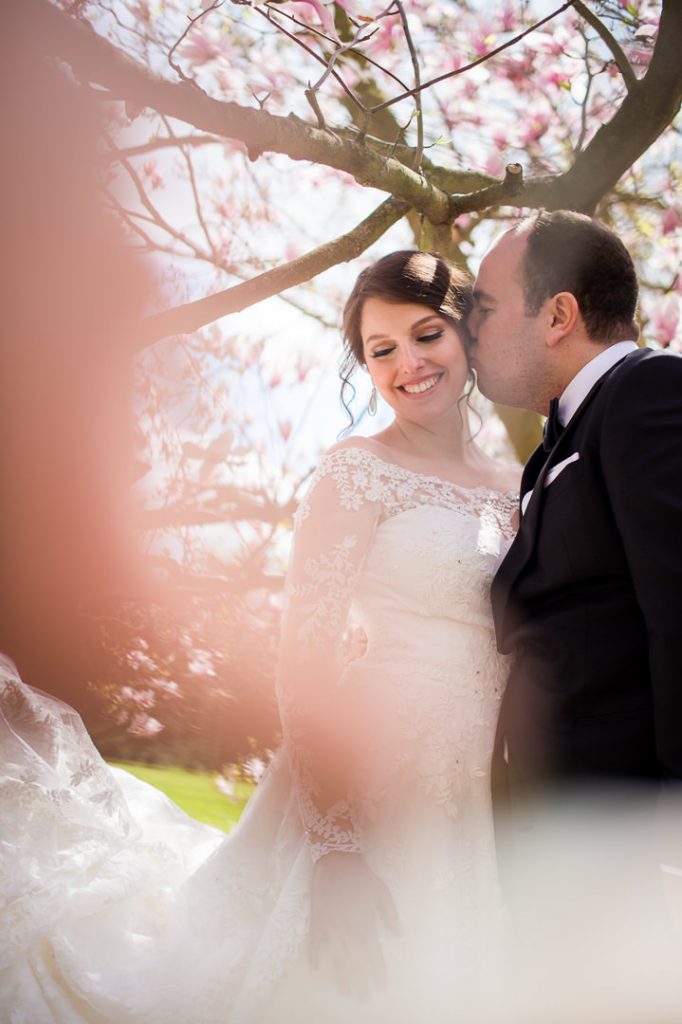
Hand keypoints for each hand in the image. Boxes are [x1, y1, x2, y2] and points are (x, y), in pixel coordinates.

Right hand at [309, 851, 399, 999]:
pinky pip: (315, 942)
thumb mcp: (383, 892)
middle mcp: (349, 927)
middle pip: (355, 961)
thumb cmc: (362, 875)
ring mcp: (332, 925)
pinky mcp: (318, 918)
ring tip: (345, 989)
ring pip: (336, 956)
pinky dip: (315, 955)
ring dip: (340, 974)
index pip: (373, 953)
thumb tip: (398, 934)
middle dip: (360, 980)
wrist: (338, 859)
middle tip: (362, 996)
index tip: (380, 984)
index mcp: (365, 922)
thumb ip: (391, 914)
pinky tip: (316, 968)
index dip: (377, 970)